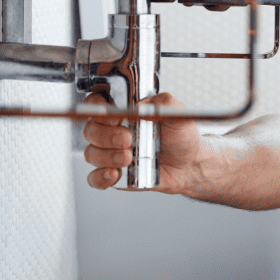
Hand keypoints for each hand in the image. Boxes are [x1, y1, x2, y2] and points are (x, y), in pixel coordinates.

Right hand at [83, 92, 202, 193]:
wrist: (189, 164)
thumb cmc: (181, 136)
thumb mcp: (177, 114)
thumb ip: (164, 102)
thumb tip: (143, 104)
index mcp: (125, 112)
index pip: (96, 103)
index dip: (97, 108)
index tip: (114, 117)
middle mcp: (114, 131)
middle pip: (90, 130)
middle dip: (106, 136)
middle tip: (127, 139)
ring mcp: (111, 153)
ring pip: (91, 153)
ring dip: (107, 156)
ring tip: (129, 157)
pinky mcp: (115, 174)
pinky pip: (94, 177)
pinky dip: (101, 176)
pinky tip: (116, 173)